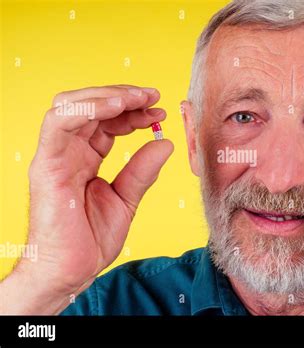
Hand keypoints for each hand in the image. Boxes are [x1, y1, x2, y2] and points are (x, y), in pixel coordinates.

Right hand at [1, 85, 172, 313]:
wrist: (71, 271)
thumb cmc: (91, 239)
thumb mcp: (126, 199)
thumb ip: (143, 171)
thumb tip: (166, 144)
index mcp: (86, 157)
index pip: (108, 122)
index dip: (134, 112)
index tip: (159, 110)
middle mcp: (69, 152)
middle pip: (92, 107)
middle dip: (124, 97)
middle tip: (153, 97)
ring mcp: (55, 156)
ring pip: (72, 105)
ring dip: (107, 96)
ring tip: (139, 97)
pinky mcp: (47, 165)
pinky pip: (59, 124)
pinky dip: (88, 109)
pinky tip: (117, 107)